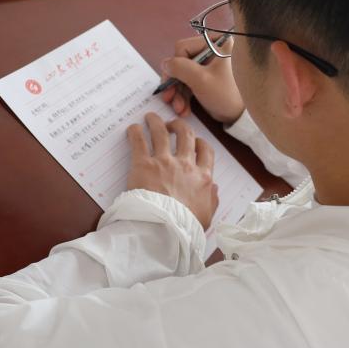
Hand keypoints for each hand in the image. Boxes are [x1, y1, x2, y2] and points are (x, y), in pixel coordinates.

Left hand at [126, 113, 218, 228]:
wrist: (164, 230)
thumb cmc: (185, 227)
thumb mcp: (206, 217)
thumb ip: (212, 200)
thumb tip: (215, 189)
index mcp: (202, 177)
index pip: (205, 151)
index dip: (199, 142)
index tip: (194, 141)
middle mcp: (185, 165)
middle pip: (185, 135)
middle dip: (179, 126)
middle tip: (172, 125)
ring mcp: (164, 162)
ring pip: (162, 132)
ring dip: (156, 122)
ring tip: (151, 117)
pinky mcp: (143, 165)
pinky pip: (139, 141)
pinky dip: (136, 132)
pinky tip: (133, 129)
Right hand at [160, 35, 243, 124]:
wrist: (245, 117)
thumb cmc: (229, 95)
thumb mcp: (201, 80)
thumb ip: (179, 68)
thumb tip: (165, 63)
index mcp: (217, 42)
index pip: (183, 47)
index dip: (175, 66)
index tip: (172, 85)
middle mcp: (214, 49)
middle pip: (182, 61)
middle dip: (176, 83)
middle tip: (169, 99)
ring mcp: (212, 64)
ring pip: (185, 74)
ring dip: (179, 92)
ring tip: (179, 109)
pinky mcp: (211, 77)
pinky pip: (192, 81)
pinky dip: (186, 95)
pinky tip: (184, 109)